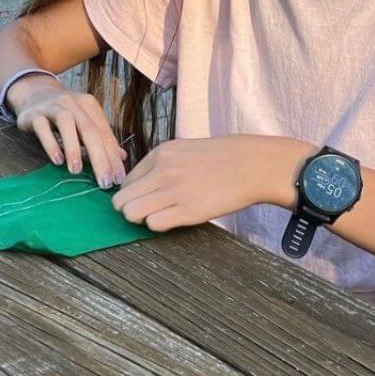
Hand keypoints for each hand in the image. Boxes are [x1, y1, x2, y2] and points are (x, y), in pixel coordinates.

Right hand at [8, 75, 127, 187]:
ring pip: (66, 123)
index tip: (118, 180)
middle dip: (100, 158)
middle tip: (105, 182)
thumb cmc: (64, 112)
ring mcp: (52, 107)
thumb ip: (101, 138)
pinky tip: (57, 161)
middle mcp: (73, 103)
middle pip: (90, 130)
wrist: (33, 91)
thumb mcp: (83, 121)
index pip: (104, 134)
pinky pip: (42, 127)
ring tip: (77, 171)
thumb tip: (122, 157)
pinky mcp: (33, 114)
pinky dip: (50, 144)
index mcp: (89, 106)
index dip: (113, 157)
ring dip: (73, 148)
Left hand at [110, 135, 315, 231]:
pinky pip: (154, 224)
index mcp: (161, 153)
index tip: (147, 199)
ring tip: (160, 216)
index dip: (134, 194)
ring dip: (141, 219)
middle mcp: (162, 170)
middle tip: (148, 212)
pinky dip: (159, 226)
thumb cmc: (221, 159)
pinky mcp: (188, 210)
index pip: (127, 181)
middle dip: (130, 209)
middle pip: (122, 199)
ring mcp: (174, 190)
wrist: (252, 165)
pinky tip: (174, 219)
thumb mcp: (185, 150)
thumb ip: (161, 165)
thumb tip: (140, 187)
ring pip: (131, 213)